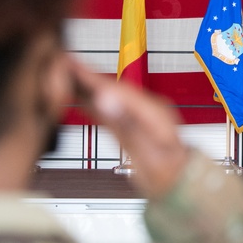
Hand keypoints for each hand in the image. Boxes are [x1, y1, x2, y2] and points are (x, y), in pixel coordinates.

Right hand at [70, 59, 189, 199]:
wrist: (181, 182)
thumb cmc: (168, 173)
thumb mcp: (147, 155)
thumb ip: (126, 127)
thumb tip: (106, 101)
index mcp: (153, 112)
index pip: (117, 90)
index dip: (93, 77)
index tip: (73, 65)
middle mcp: (147, 108)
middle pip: (111, 88)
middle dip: (86, 75)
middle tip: (61, 60)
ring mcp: (140, 115)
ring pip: (108, 96)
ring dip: (86, 85)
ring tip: (63, 73)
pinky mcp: (133, 122)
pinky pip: (110, 108)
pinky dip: (92, 101)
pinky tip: (79, 96)